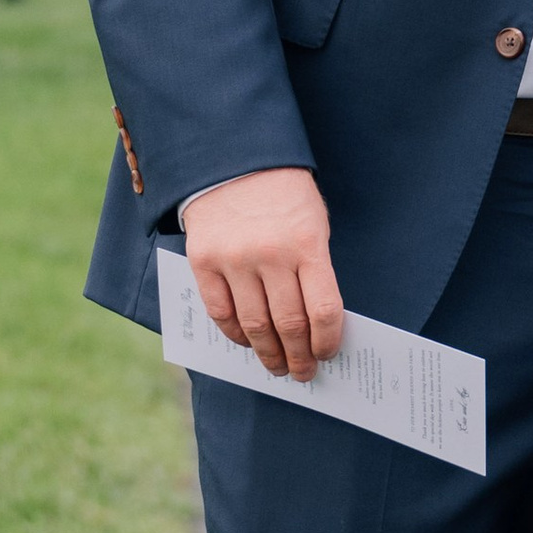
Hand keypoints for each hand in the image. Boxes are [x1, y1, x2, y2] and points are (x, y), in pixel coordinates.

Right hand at [182, 168, 343, 383]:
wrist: (233, 159)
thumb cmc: (283, 195)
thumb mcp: (313, 223)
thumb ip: (314, 268)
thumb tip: (317, 324)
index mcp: (307, 244)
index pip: (323, 309)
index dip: (328, 341)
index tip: (328, 354)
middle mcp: (270, 255)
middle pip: (289, 324)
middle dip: (299, 356)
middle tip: (303, 373)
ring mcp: (234, 259)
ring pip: (254, 325)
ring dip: (268, 353)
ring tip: (277, 366)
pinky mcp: (204, 261)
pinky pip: (220, 312)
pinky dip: (235, 334)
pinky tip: (247, 342)